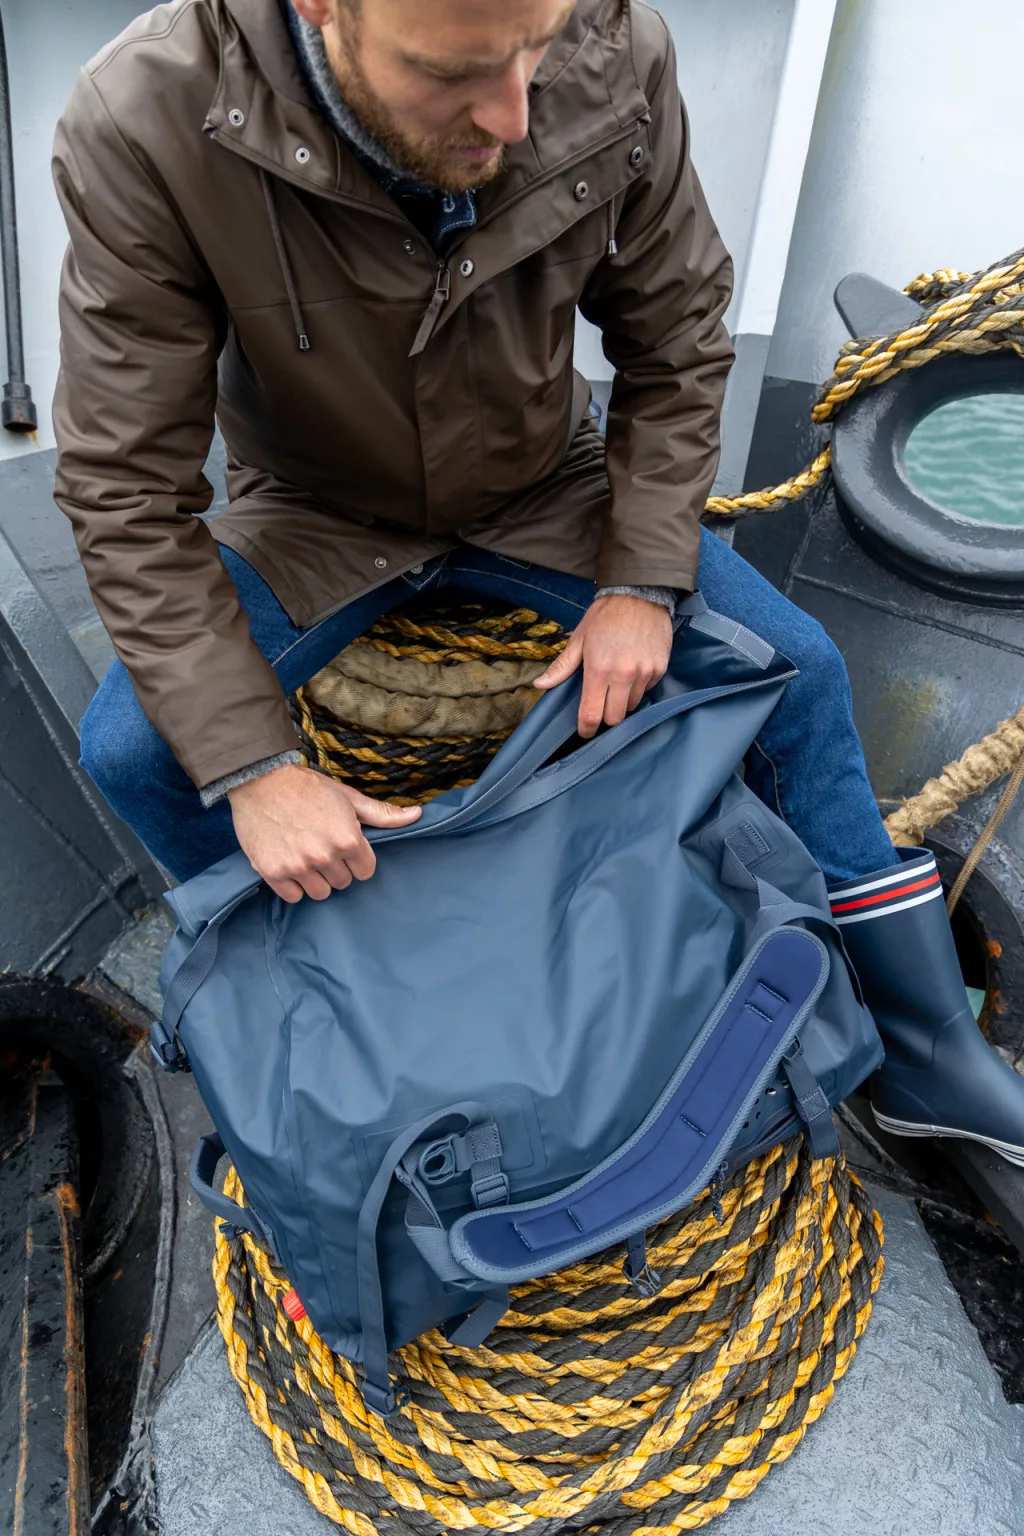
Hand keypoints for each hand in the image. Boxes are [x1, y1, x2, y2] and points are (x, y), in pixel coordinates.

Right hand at [228, 762, 420, 902]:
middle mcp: (325, 856)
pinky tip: (291, 865)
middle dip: (337, 868)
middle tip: (323, 847)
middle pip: (343, 882)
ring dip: (316, 879)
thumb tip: (417, 815)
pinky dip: (294, 886)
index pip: (365, 871)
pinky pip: (294, 896)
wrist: (261, 781)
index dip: (358, 859)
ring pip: (320, 892)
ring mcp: (298, 866)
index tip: (345, 848)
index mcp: (348, 839)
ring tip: (307, 856)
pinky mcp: (273, 873)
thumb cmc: (307, 788)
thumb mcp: (348, 797)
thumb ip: (381, 813)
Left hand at [533, 593, 671, 737]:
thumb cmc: (605, 616)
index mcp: (599, 670)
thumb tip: (540, 685)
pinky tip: (633, 668)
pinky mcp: (660, 668)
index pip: (592, 715)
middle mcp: (623, 675)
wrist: (640, 594)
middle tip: (601, 704)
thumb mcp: (579, 639)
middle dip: (606, 716)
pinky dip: (639, 686)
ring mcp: (644, 673)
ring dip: (623, 700)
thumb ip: (562, 667)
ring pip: (633, 705)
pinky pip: (647, 689)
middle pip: (615, 718)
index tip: (585, 731)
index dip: (586, 729)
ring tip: (617, 680)